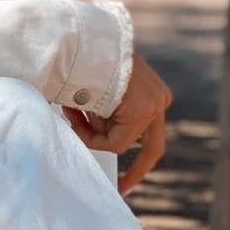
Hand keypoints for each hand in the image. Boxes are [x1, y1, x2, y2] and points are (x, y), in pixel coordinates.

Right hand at [65, 55, 172, 196]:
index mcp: (154, 95)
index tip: (125, 178)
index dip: (139, 158)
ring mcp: (154, 106)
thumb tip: (95, 137)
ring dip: (90, 132)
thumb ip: (107, 114)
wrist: (85, 40)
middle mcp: (159, 100)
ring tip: (69, 108)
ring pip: (120, 141)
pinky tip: (73, 112)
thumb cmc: (86, 61)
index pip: (148, 134)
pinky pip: (114, 142)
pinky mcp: (142, 112)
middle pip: (151, 148)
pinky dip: (90, 135)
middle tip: (122, 189)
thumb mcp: (101, 91)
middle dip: (136, 171)